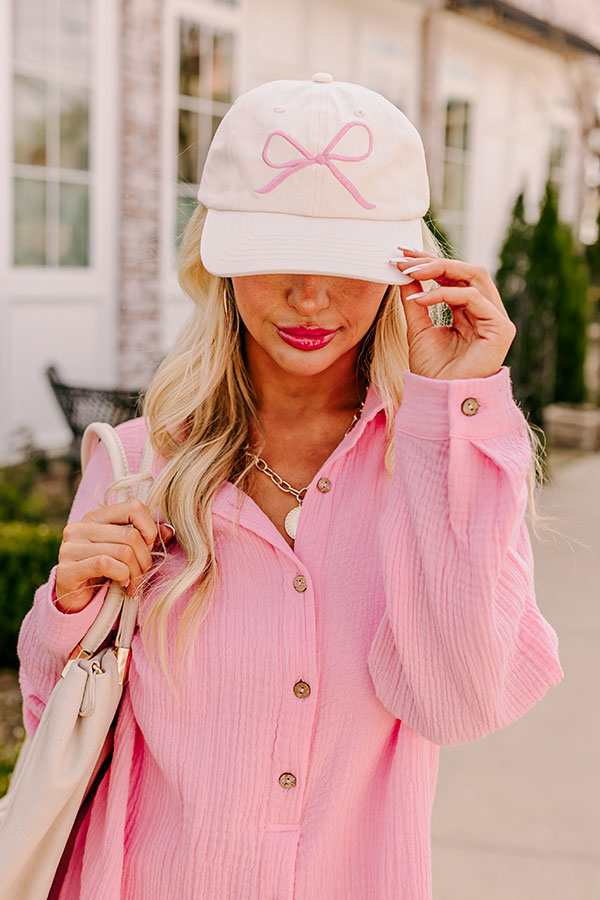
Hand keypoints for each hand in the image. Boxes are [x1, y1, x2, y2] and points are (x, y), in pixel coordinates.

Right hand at [55, 499, 174, 613]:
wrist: (77, 602)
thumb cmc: (105, 574)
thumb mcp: (128, 553)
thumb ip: (146, 540)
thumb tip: (169, 530)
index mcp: (96, 517)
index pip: (133, 507)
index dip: (149, 528)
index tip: (150, 547)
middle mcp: (80, 527)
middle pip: (131, 535)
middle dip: (145, 559)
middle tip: (143, 574)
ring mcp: (69, 548)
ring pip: (122, 551)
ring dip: (135, 572)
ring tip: (134, 583)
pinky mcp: (66, 569)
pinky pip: (105, 564)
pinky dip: (121, 575)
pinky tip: (122, 584)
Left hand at [391, 247, 516, 379]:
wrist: (440, 399)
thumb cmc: (432, 371)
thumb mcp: (418, 328)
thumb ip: (416, 300)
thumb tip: (405, 272)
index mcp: (470, 311)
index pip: (454, 277)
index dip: (429, 263)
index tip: (401, 256)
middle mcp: (486, 312)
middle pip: (467, 271)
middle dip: (434, 261)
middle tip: (404, 258)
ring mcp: (497, 320)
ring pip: (474, 277)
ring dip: (439, 269)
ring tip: (409, 272)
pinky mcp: (501, 329)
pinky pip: (473, 298)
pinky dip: (445, 293)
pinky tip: (421, 298)